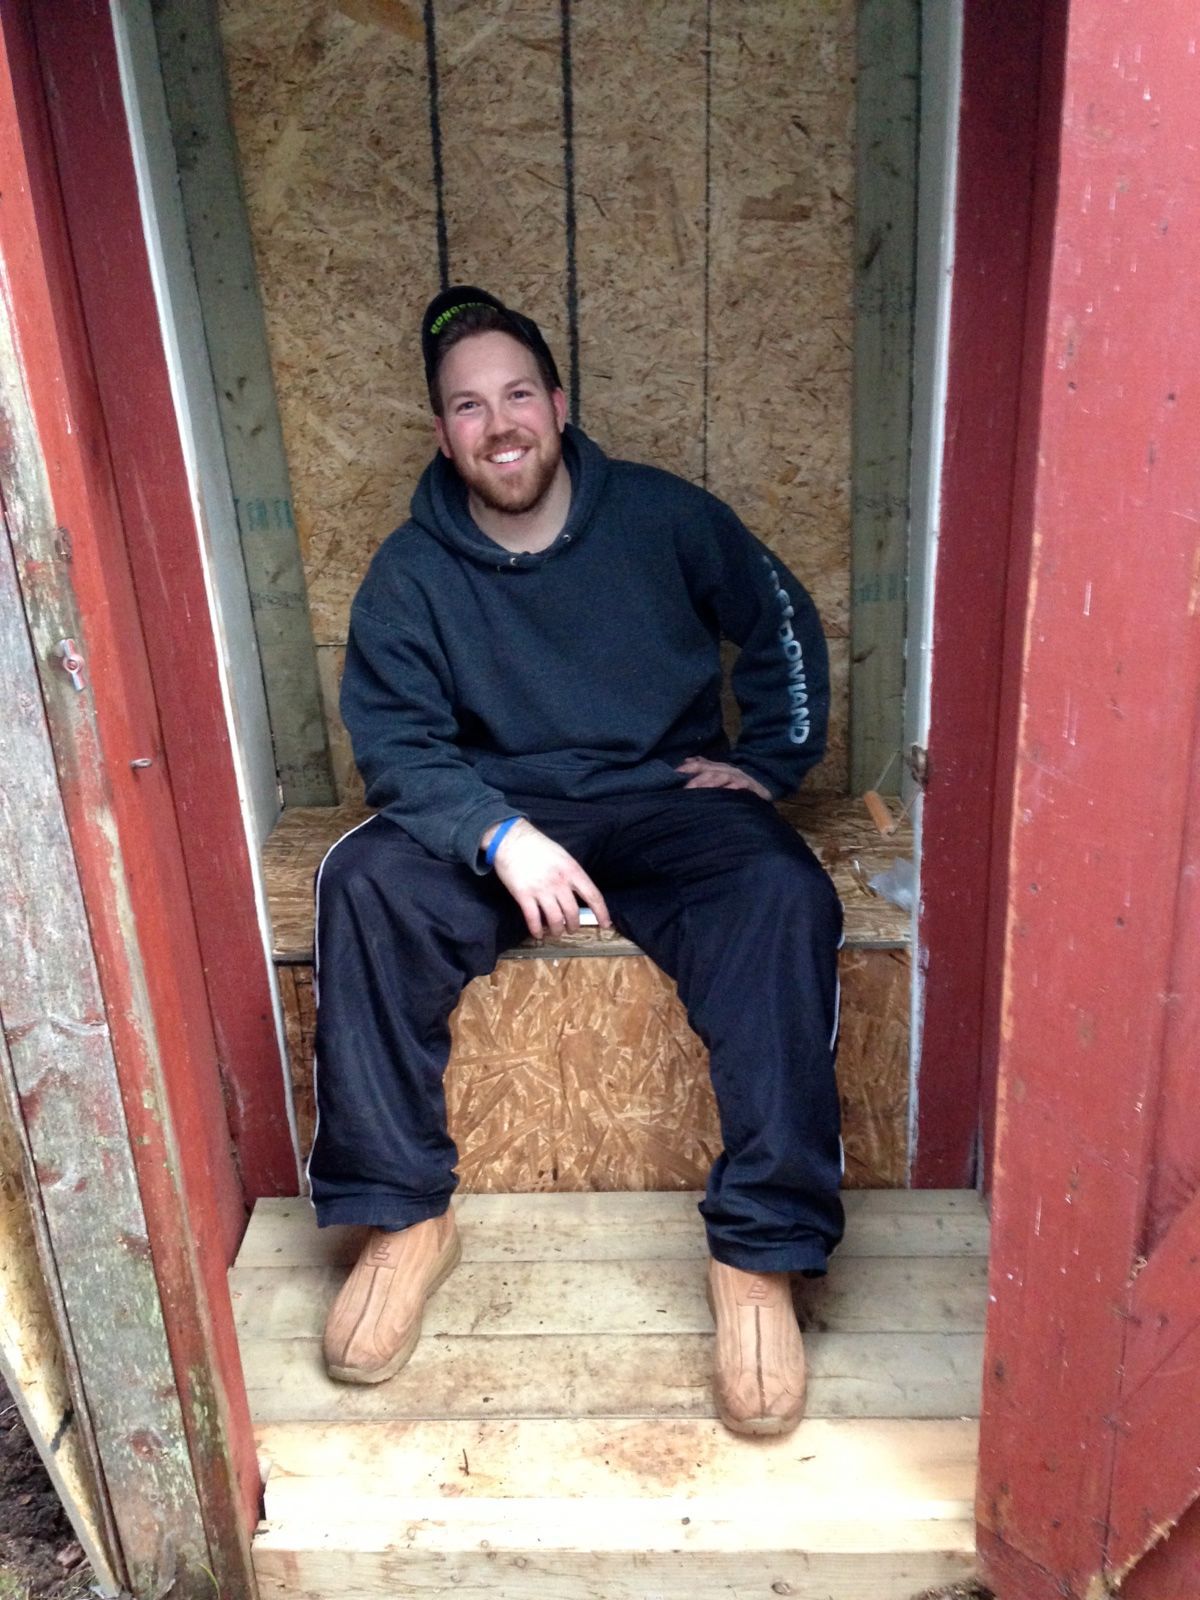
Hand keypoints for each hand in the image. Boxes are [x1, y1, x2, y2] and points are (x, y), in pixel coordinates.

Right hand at [484, 819, 610, 939]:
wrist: (510, 839)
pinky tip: (537, 934)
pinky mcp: (524, 895)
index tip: (605, 924)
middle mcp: (559, 882)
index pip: (593, 895)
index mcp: (572, 870)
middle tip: (572, 929)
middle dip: (574, 925)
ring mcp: (541, 889)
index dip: (602, 912)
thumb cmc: (537, 846)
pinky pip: (533, 919)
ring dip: (557, 930)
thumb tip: (579, 891)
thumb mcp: (562, 855)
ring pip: (555, 919)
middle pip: (573, 912)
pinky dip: (536, 930)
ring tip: (556, 932)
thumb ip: (571, 873)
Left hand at [676, 756, 771, 799]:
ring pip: (722, 777)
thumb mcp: (719, 775)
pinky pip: (740, 786)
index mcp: (718, 767)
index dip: (688, 768)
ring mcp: (738, 777)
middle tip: (686, 789)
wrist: (764, 788)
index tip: (675, 773)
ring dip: (710, 783)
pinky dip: (732, 788)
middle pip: (710, 771)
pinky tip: (725, 791)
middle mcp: (727, 769)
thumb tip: (686, 761)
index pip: (701, 764)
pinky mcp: (749, 786)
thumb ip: (704, 766)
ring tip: (699, 790)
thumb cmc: (737, 784)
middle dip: (697, 779)